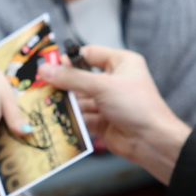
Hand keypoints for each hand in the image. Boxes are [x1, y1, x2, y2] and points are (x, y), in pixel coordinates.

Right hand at [38, 46, 189, 183]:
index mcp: (121, 63)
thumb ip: (72, 78)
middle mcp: (115, 81)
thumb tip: (45, 70)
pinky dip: (72, 118)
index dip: (71, 59)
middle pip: (81, 78)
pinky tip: (59, 119)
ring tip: (47, 105)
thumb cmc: (137, 106)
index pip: (90, 54)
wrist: (152, 141)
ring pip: (80, 99)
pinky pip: (83, 116)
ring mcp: (109, 102)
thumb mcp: (102, 86)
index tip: (51, 66)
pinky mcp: (104, 121)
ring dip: (67, 103)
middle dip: (64, 84)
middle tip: (43, 86)